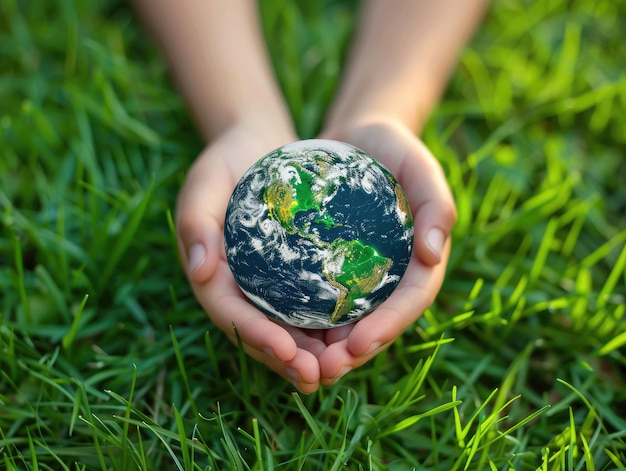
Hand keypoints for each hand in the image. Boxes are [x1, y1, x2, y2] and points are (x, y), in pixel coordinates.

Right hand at [175, 122, 327, 392]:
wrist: (256, 145)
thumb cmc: (227, 159)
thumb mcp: (205, 180)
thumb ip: (195, 221)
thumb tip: (198, 270)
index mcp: (210, 271)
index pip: (228, 312)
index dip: (255, 335)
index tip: (286, 351)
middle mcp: (234, 285)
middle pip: (257, 331)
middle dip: (284, 359)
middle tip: (317, 377)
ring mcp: (261, 283)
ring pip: (281, 327)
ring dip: (306, 353)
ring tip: (336, 370)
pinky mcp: (286, 275)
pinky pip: (301, 308)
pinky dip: (320, 327)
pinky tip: (348, 337)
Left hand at [316, 118, 456, 384]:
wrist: (358, 139)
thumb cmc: (394, 150)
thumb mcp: (420, 166)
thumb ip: (436, 204)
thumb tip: (436, 256)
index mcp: (421, 261)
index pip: (410, 301)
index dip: (388, 327)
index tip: (359, 343)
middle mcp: (394, 276)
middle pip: (379, 322)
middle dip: (354, 351)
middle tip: (323, 368)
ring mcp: (365, 275)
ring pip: (349, 320)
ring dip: (327, 348)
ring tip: (299, 364)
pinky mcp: (336, 267)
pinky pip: (323, 299)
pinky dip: (306, 319)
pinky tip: (280, 330)